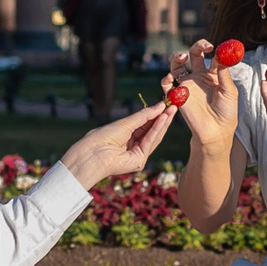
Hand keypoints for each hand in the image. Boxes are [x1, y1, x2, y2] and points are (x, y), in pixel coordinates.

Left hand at [59, 98, 180, 187]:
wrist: (93, 152)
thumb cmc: (104, 136)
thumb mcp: (127, 122)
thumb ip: (145, 115)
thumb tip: (160, 105)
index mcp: (127, 136)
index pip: (146, 125)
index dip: (157, 114)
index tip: (167, 104)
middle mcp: (133, 146)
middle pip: (152, 131)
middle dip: (163, 118)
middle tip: (174, 106)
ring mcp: (137, 154)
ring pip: (154, 137)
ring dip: (163, 123)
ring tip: (171, 110)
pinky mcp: (139, 161)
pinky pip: (150, 142)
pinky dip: (157, 130)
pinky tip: (163, 119)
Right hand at [164, 40, 239, 148]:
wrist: (216, 132)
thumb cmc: (226, 113)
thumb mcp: (229, 92)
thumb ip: (224, 74)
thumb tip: (223, 56)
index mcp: (213, 74)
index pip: (212, 55)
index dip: (213, 49)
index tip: (215, 47)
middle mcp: (199, 77)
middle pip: (194, 55)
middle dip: (197, 47)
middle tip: (203, 46)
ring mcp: (187, 85)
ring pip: (178, 65)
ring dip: (176, 57)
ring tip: (181, 56)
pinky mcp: (178, 96)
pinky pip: (167, 85)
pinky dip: (165, 79)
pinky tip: (170, 78)